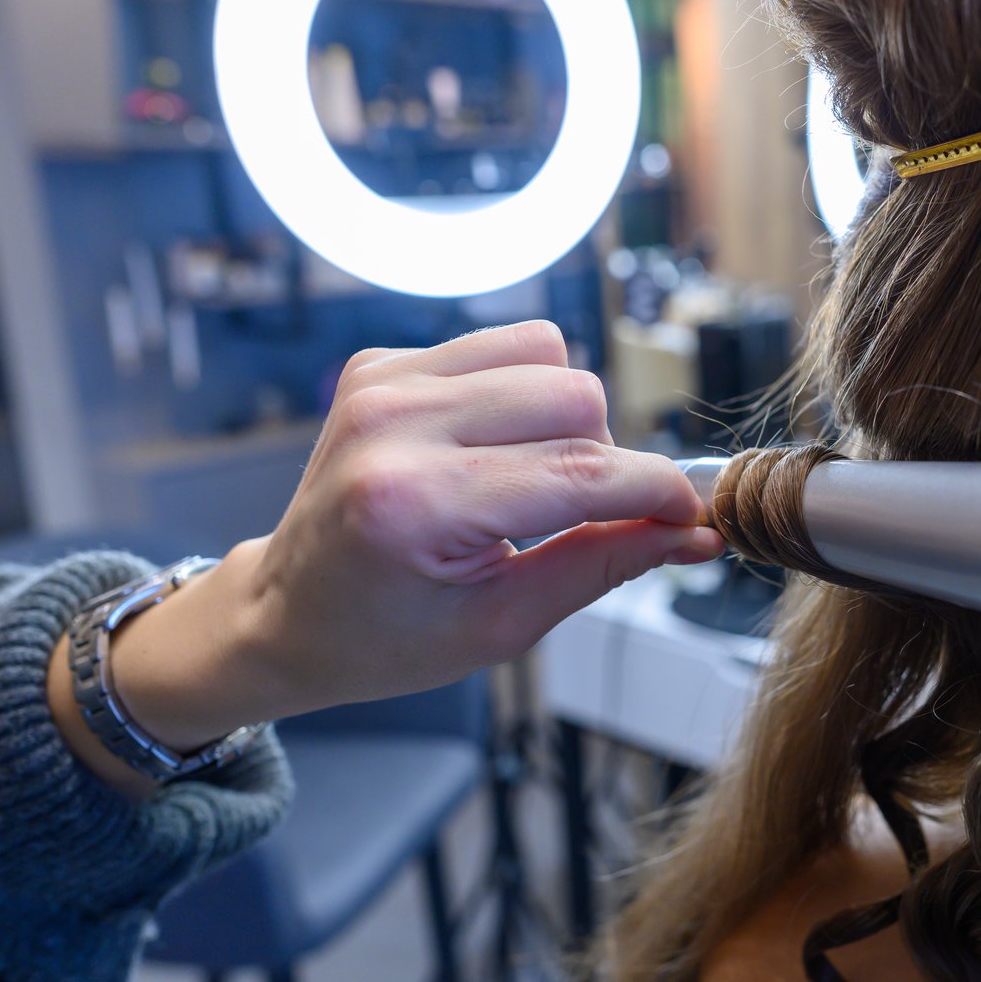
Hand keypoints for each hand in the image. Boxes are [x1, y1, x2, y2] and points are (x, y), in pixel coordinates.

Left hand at [60, 322, 720, 788]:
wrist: (284, 612)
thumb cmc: (386, 635)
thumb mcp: (505, 625)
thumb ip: (607, 563)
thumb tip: (696, 532)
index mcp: (419, 504)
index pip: (584, 474)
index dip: (658, 491)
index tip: (692, 513)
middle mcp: (395, 425)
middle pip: (576, 396)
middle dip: (604, 457)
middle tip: (575, 515)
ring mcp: (382, 383)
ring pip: (546, 352)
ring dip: (562, 417)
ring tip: (527, 479)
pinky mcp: (378, 362)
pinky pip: (499, 346)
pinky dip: (517, 394)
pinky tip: (485, 450)